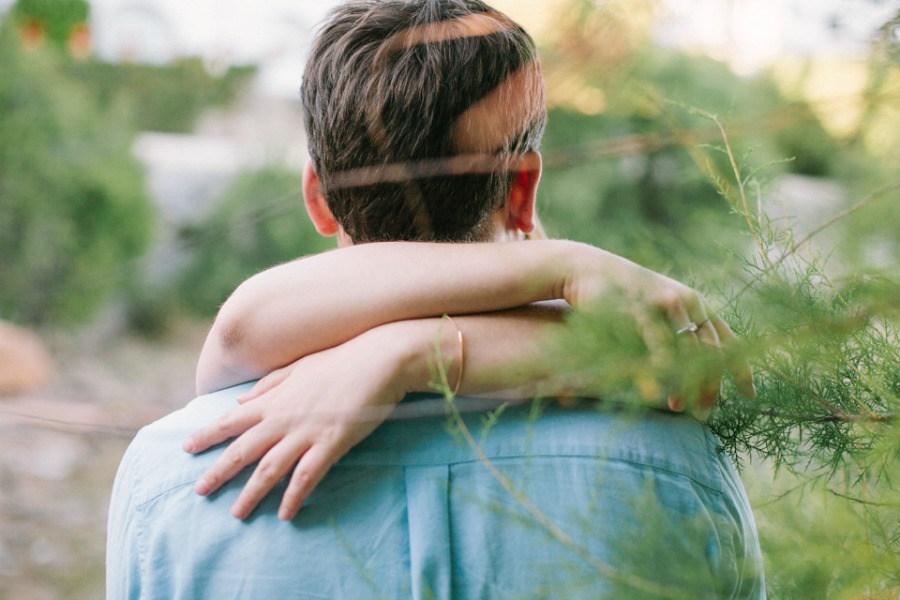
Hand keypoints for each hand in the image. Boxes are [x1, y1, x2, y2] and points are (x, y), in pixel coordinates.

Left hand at [183, 327, 412, 520]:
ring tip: (237, 514)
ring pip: (269, 469)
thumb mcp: (298, 367)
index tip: (186, 448)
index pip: (231, 420)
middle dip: (218, 472)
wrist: (378, 359)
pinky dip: (294, 497)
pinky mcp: (331, 444)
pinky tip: (285, 515)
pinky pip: (307, 477)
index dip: (207, 435)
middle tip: (199, 491)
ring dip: (251, 493)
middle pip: (243, 450)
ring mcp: (306, 432)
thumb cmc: (341, 359)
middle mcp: (284, 418)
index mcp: (274, 399)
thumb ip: (268, 386)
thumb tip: (239, 401)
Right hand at [566, 245, 755, 414]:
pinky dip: (662, 366)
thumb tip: (695, 366)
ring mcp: (664, 304)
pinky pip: (657, 342)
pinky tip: (659, 387)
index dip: (741, 370)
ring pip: (688, 351)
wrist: (589, 269)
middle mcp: (687, 302)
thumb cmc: (625, 294)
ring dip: (686, 383)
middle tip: (706, 414)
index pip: (730, 341)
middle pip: (712, 352)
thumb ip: (677, 330)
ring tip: (680, 408)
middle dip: (710, 387)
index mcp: (697, 304)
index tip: (749, 396)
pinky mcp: (641, 308)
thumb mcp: (658, 309)